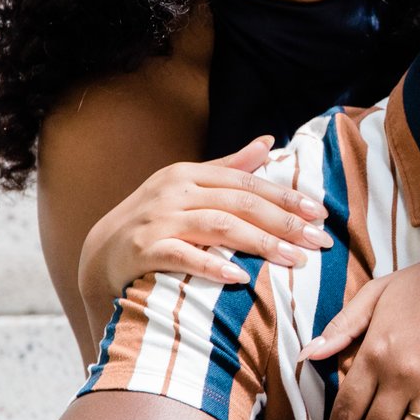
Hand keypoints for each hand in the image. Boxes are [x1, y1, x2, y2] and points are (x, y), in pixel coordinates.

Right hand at [77, 137, 329, 306]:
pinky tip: (239, 277)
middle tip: (319, 241)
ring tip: (293, 260)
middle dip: (283, 222)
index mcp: (189, 174)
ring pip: (218, 226)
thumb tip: (267, 142)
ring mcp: (158, 220)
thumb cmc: (154, 221)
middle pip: (239, 203)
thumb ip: (228, 167)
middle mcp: (174, 192)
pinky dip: (211, 265)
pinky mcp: (144, 250)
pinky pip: (182, 255)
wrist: (100, 256)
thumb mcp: (187, 188)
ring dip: (260, 243)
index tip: (320, 213)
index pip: (247, 182)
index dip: (285, 197)